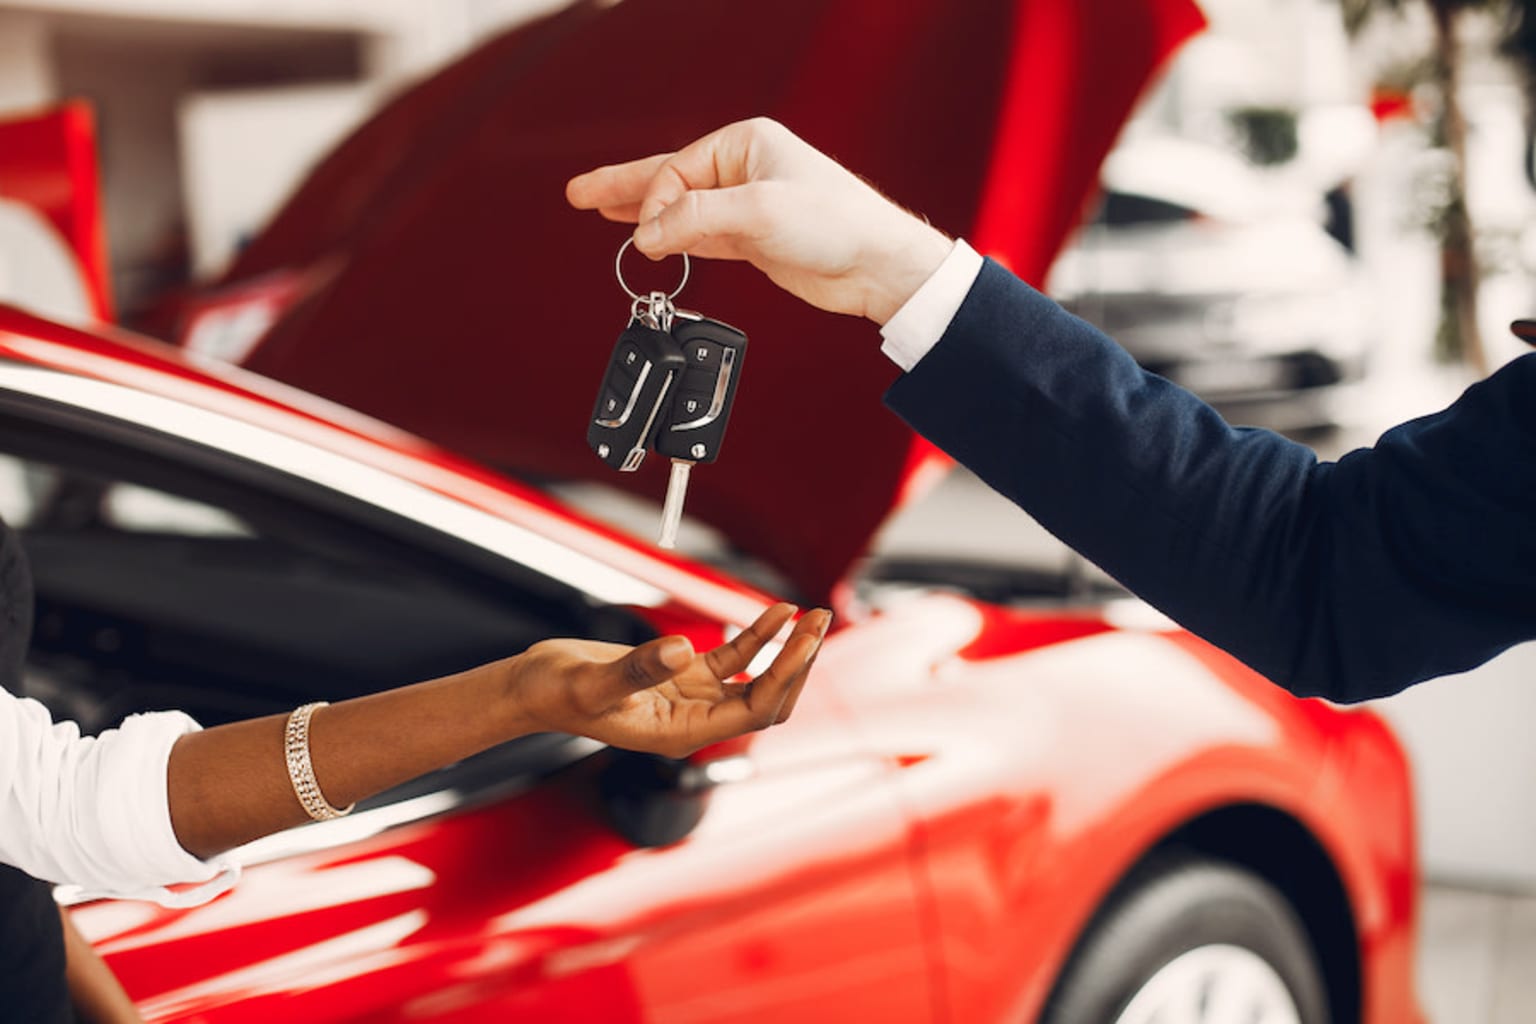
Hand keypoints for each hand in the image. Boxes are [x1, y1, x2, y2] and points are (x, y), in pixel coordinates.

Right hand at [508, 603, 829, 757]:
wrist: (532, 688)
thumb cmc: (555, 694)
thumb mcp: (593, 682)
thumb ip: (638, 668)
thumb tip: (681, 650)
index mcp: (680, 734)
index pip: (755, 711)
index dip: (785, 676)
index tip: (805, 641)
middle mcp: (695, 720)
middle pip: (769, 698)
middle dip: (799, 662)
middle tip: (821, 620)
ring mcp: (692, 698)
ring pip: (758, 677)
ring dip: (787, 649)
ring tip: (813, 614)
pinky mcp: (683, 675)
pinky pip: (733, 658)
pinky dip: (757, 636)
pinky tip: (777, 612)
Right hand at [566, 118, 952, 324]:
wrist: (877, 265)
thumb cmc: (837, 223)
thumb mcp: (759, 213)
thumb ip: (696, 220)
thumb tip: (649, 236)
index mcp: (745, 143)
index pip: (677, 170)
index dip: (656, 205)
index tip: (650, 238)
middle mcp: (744, 169)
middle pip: (668, 179)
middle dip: (624, 188)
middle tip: (577, 194)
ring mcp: (747, 205)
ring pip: (681, 209)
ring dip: (644, 216)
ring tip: (600, 212)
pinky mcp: (754, 239)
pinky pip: (700, 235)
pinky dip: (673, 239)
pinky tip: (650, 241)